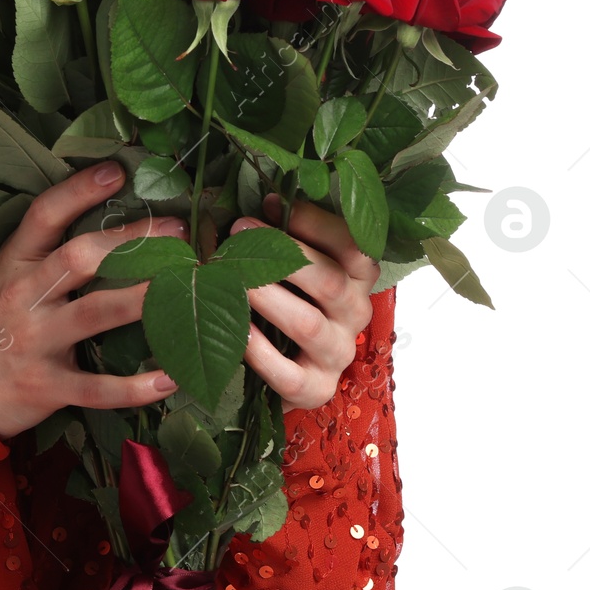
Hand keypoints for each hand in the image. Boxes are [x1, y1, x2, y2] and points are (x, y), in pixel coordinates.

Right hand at [0, 161, 188, 441]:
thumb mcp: (6, 278)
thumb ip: (47, 255)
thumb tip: (114, 227)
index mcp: (15, 263)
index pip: (44, 216)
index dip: (79, 191)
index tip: (117, 172)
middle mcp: (26, 296)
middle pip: (80, 257)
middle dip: (132, 241)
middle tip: (178, 231)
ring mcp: (37, 341)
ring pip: (96, 313)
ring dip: (144, 298)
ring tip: (185, 287)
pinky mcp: (48, 386)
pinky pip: (98, 387)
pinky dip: (136, 386)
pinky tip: (172, 378)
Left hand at [232, 192, 379, 411]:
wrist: (285, 366)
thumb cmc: (286, 295)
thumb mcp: (294, 261)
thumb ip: (287, 233)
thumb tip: (269, 200)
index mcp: (357, 277)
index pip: (354, 245)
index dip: (314, 221)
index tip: (270, 202)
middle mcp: (356, 313)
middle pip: (331, 281)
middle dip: (283, 254)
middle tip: (237, 232)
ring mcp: (338, 354)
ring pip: (308, 324)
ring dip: (268, 298)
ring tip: (232, 278)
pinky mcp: (315, 389)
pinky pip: (289, 375)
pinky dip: (260, 353)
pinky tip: (237, 332)